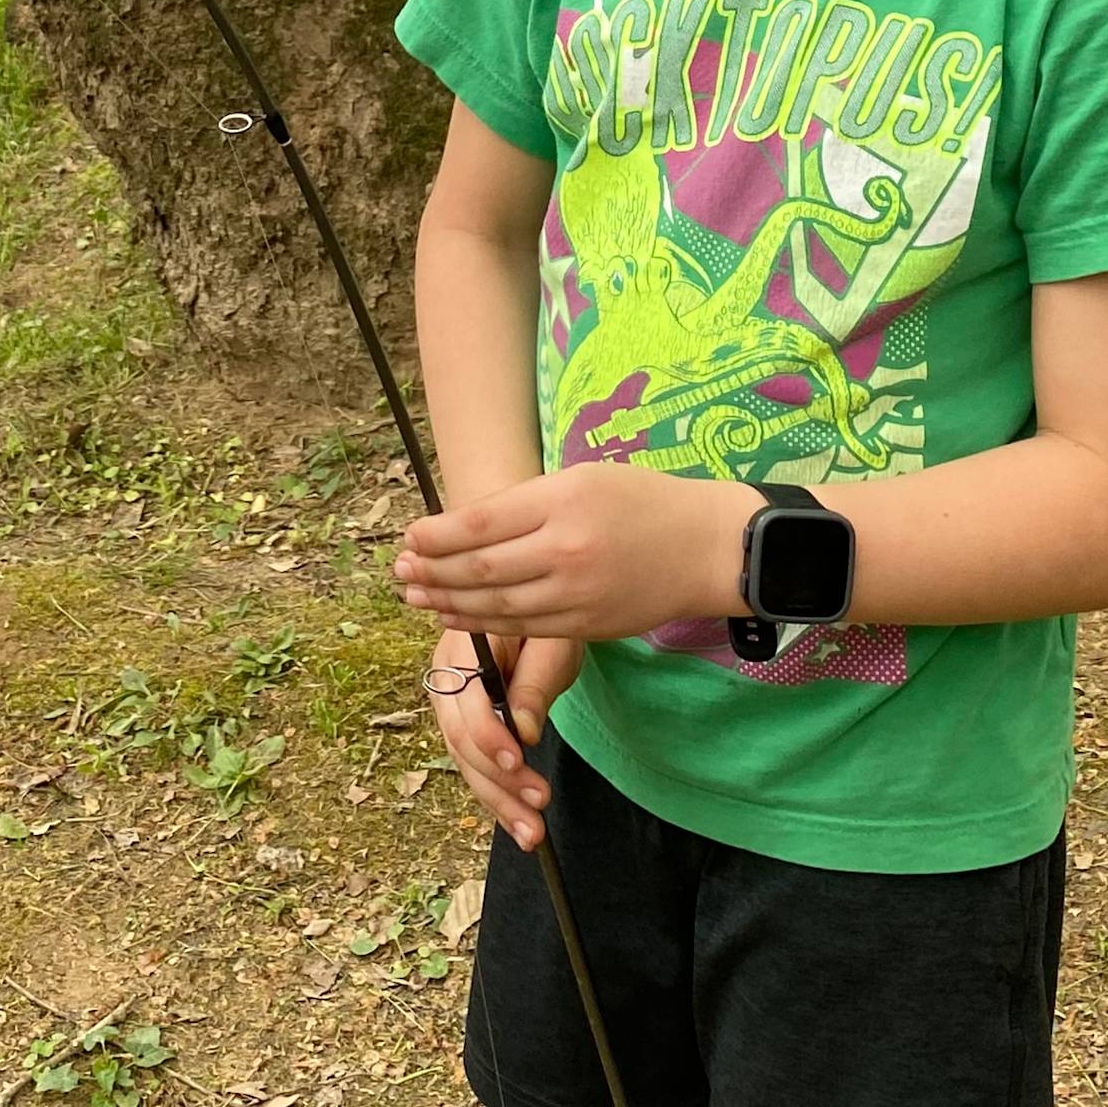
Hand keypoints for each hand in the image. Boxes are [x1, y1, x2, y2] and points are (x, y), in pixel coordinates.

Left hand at [394, 463, 748, 644]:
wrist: (707, 548)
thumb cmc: (643, 502)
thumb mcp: (584, 478)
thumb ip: (528, 502)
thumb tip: (467, 526)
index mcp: (562, 502)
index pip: (481, 522)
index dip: (437, 535)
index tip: (409, 538)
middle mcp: (565, 550)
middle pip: (481, 568)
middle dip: (433, 572)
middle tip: (399, 572)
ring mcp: (576, 594)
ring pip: (497, 606)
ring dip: (450, 603)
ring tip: (417, 597)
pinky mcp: (587, 626)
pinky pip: (526, 628)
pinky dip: (487, 625)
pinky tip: (462, 618)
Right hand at [428, 628, 579, 846]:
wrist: (533, 611)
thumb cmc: (546, 625)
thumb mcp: (552, 644)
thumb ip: (536, 683)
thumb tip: (524, 732)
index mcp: (463, 647)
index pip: (466, 700)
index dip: (489, 735)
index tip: (518, 762)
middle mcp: (444, 677)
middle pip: (460, 739)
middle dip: (497, 781)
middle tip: (537, 808)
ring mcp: (449, 704)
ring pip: (465, 761)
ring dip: (498, 800)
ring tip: (532, 833)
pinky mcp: (462, 724)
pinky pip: (473, 764)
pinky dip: (496, 795)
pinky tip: (518, 823)